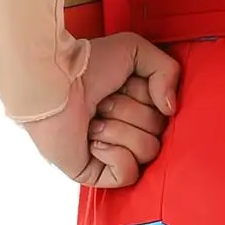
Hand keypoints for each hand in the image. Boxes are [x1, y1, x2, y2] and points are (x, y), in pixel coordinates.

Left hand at [23, 32, 181, 185]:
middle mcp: (126, 130)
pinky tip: (93, 141)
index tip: (122, 85)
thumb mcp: (135, 50)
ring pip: (147, 152)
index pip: (166, 114)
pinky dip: (114, 155)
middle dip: (130, 112)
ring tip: (94, 120)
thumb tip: (171, 109)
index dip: (147, 97)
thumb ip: (168, 70)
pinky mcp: (96, 173)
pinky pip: (128, 174)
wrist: (53, 81)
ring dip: (119, 130)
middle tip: (102, 102)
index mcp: (136, 106)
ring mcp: (112, 154)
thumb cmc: (87, 64)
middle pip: (159, 133)